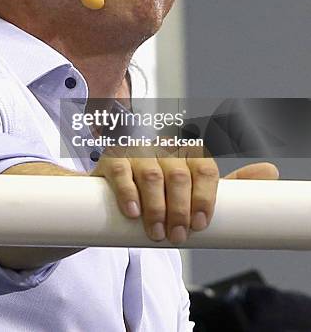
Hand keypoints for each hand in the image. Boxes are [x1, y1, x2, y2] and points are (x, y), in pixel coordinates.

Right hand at [91, 149, 279, 244]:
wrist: (119, 187)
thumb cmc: (164, 189)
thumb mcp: (197, 186)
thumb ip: (230, 182)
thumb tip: (271, 171)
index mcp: (187, 152)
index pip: (203, 167)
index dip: (205, 196)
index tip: (201, 223)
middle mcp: (164, 148)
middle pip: (179, 175)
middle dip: (180, 210)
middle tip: (178, 236)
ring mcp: (137, 151)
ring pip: (152, 175)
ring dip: (156, 208)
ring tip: (156, 233)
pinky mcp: (113, 159)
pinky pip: (122, 171)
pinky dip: (129, 193)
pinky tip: (134, 213)